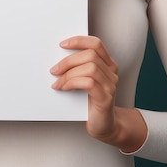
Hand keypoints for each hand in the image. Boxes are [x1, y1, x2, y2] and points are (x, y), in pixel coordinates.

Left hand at [50, 36, 147, 151]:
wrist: (102, 125)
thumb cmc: (89, 102)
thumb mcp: (83, 80)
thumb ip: (77, 67)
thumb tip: (56, 59)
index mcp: (107, 64)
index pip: (96, 44)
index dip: (79, 41)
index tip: (62, 44)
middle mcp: (111, 72)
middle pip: (90, 55)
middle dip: (68, 61)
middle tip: (54, 70)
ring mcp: (110, 85)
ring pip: (90, 68)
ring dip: (69, 74)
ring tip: (58, 82)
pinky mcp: (106, 98)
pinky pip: (89, 83)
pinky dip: (73, 83)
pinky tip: (64, 88)